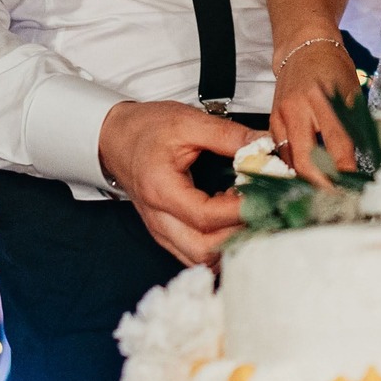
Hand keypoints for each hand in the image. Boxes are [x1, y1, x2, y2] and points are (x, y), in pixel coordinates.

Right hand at [98, 100, 260, 265]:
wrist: (115, 137)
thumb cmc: (147, 128)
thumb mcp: (188, 121)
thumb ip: (227, 135)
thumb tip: (263, 145)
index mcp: (161, 189)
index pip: (204, 217)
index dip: (238, 211)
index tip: (264, 196)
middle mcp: (159, 218)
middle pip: (202, 250)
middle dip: (237, 235)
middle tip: (262, 209)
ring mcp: (161, 230)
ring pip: (199, 259)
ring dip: (228, 243)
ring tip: (247, 213)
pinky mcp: (166, 232)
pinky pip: (194, 253)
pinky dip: (217, 244)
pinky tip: (231, 220)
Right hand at [271, 39, 360, 185]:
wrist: (303, 47)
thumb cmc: (333, 68)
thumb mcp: (351, 92)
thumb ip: (354, 125)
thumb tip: (361, 162)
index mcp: (323, 98)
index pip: (337, 143)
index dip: (346, 170)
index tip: (355, 187)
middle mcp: (298, 108)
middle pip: (305, 159)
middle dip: (321, 184)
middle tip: (336, 198)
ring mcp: (281, 116)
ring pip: (290, 160)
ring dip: (307, 179)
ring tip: (324, 192)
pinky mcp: (272, 121)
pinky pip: (281, 152)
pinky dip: (295, 166)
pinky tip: (307, 176)